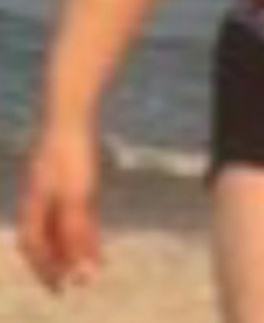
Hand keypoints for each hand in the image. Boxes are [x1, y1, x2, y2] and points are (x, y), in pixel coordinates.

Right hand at [16, 123, 102, 292]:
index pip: (33, 245)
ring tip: (91, 264)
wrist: (72, 113)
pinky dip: (83, 223)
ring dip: (74, 244)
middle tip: (77, 281)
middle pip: (45, 237)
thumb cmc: (69, 156)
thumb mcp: (75, 199)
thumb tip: (83, 272)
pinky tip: (95, 233)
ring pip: (60, 223)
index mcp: (31, 205)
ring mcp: (51, 184)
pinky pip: (73, 206)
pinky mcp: (67, 174)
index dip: (46, 268)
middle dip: (60, 260)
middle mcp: (37, 197)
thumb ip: (78, 235)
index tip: (61, 287)